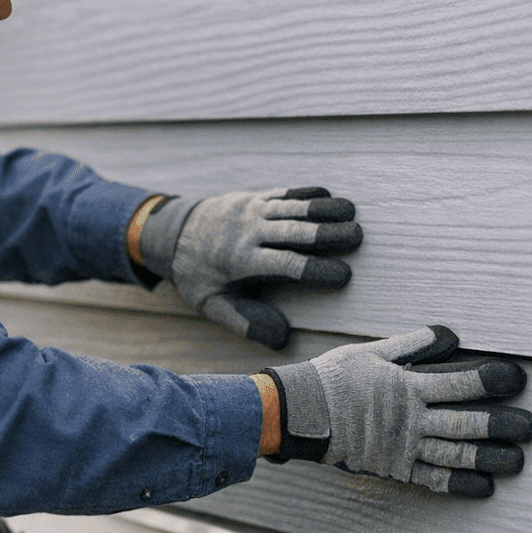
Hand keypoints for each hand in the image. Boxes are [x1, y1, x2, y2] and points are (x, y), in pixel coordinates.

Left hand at [139, 187, 361, 348]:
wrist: (172, 231)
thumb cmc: (197, 274)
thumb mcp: (211, 304)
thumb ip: (244, 321)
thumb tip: (281, 338)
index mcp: (240, 260)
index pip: (285, 265)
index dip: (316, 270)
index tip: (344, 276)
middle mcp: (248, 231)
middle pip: (294, 231)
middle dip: (328, 234)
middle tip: (359, 237)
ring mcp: (251, 210)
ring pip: (292, 208)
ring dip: (324, 210)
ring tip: (353, 212)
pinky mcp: (254, 197)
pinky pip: (284, 193)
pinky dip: (307, 194)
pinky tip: (329, 195)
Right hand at [265, 326, 531, 496]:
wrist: (301, 413)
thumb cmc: (336, 377)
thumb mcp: (373, 351)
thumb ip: (414, 344)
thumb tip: (451, 335)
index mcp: (407, 386)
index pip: (459, 382)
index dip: (491, 380)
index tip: (517, 379)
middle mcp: (410, 419)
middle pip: (464, 423)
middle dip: (501, 425)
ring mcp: (403, 447)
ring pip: (453, 454)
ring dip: (488, 458)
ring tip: (518, 461)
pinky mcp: (395, 467)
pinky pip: (431, 479)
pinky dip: (458, 484)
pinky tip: (484, 487)